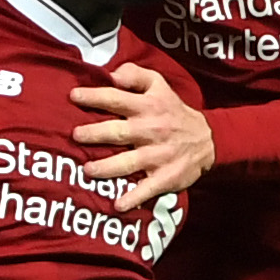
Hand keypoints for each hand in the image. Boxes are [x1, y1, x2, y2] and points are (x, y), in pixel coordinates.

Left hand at [71, 65, 215, 209]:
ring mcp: (158, 156)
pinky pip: (148, 189)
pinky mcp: (166, 177)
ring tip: (88, 170)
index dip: (95, 97)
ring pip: (129, 162)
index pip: (117, 99)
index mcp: (147, 107)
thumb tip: (112, 74)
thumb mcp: (159, 85)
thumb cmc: (172, 111)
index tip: (73, 97)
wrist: (207, 139)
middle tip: (75, 136)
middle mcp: (151, 130)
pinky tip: (118, 206)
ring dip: (108, 168)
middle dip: (96, 133)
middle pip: (119, 132)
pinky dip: (134, 198)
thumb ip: (135, 75)